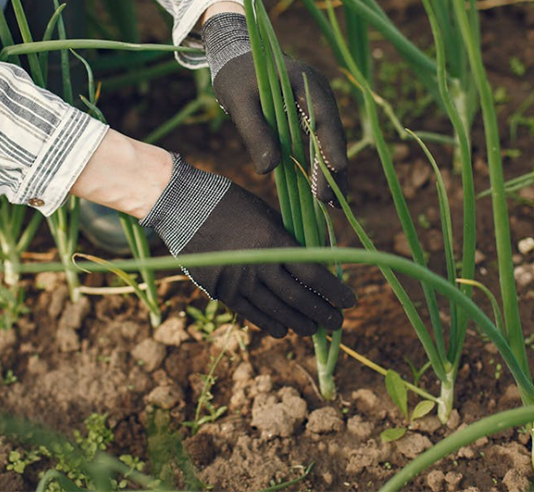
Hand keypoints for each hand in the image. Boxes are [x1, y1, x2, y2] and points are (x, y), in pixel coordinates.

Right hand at [140, 155, 355, 337]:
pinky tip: (283, 330)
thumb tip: (317, 259)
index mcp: (273, 241)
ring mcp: (238, 280)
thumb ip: (289, 239)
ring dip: (300, 323)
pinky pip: (250, 313)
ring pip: (276, 310)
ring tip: (315, 330)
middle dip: (322, 312)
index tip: (350, 301)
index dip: (334, 291)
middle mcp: (258, 265)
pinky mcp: (220, 290)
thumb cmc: (229, 203)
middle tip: (337, 322)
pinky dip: (269, 324)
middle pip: (298, 297)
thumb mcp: (266, 214)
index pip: (313, 273)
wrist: (183, 206)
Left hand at [202, 12, 347, 204]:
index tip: (336, 170)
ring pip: (331, 141)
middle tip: (331, 202)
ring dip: (332, 172)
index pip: (322, 117)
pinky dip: (321, 164)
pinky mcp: (312, 113)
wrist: (238, 56)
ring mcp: (318, 102)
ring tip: (333, 205)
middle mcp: (319, 91)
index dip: (330, 145)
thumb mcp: (238, 102)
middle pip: (333, 133)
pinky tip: (322, 190)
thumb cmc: (236, 77)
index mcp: (304, 81)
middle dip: (334, 169)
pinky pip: (321, 141)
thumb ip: (254, 132)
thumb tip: (269, 170)